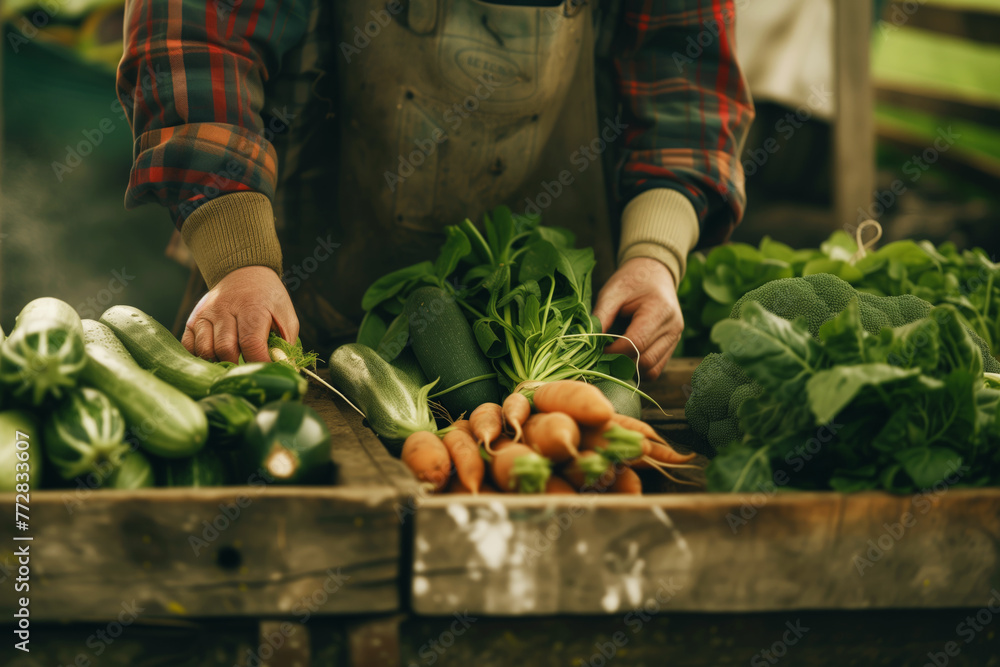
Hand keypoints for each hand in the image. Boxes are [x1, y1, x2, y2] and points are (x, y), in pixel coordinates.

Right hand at [182, 266, 298, 362]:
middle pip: (225, 349)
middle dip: (237, 366)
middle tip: (247, 372)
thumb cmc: (268, 300)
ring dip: (218, 363)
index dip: (259, 362)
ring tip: (231, 365)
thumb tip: (282, 369)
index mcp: (251, 307)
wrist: (245, 273)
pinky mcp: (193, 319)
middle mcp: (224, 309)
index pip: (251, 342)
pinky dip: (200, 357)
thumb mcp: (286, 316)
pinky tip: (214, 357)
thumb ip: (285, 344)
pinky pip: (188, 345)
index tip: (265, 372)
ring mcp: (206, 314)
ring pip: (205, 349)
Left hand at [592, 257, 682, 379]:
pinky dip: (639, 367)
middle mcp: (672, 327)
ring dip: (630, 367)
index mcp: (659, 310)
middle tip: (603, 354)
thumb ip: (601, 316)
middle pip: (645, 360)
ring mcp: (675, 338)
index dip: (614, 351)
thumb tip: (589, 342)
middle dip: (621, 362)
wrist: (654, 272)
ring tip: (614, 355)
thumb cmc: (632, 280)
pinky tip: (626, 356)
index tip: (597, 349)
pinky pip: (656, 368)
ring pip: (652, 369)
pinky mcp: (672, 345)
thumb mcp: (612, 292)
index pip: (636, 343)